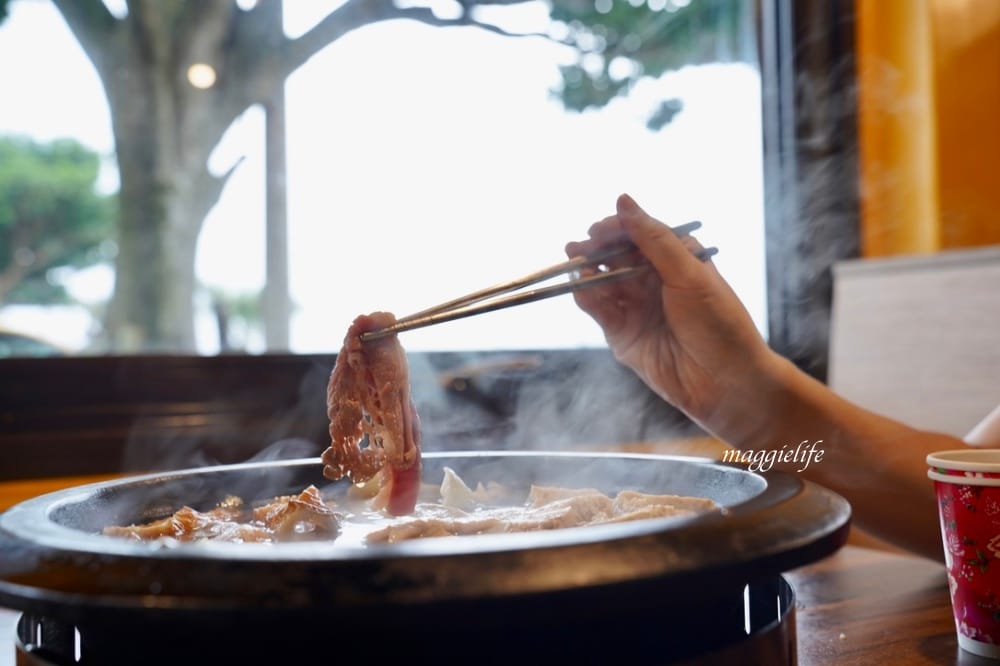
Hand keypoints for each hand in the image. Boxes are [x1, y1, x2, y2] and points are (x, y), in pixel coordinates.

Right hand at [566, 194, 774, 426]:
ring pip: (603, 283)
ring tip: (575, 264)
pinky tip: (581, 289)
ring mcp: (637, 307)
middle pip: (616, 257)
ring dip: (587, 273)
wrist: (727, 382)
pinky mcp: (623, 335)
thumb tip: (623, 200)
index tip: (599, 229)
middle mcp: (654, 280)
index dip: (617, 228)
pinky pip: (599, 311)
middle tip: (578, 246)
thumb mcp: (688, 273)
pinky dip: (587, 299)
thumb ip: (653, 238)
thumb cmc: (719, 323)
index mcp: (677, 259)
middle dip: (595, 250)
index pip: (639, 233)